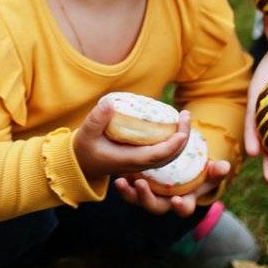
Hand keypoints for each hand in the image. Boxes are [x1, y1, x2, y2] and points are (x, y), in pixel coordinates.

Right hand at [72, 97, 193, 185]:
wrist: (81, 164)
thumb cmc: (84, 149)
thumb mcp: (86, 133)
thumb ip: (97, 118)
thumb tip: (111, 102)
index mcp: (128, 160)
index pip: (156, 157)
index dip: (171, 147)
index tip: (182, 133)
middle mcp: (139, 164)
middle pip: (169, 157)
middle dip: (182, 138)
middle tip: (186, 115)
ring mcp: (141, 162)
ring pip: (168, 155)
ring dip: (180, 138)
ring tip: (184, 117)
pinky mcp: (141, 157)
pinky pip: (162, 151)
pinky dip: (172, 140)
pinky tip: (174, 125)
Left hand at [113, 159, 231, 217]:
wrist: (184, 170)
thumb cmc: (200, 173)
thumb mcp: (210, 172)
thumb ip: (217, 171)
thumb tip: (224, 167)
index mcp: (185, 201)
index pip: (184, 209)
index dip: (181, 207)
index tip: (177, 201)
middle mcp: (166, 203)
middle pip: (156, 207)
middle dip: (147, 198)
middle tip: (140, 185)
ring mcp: (152, 197)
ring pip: (139, 201)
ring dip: (130, 194)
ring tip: (122, 182)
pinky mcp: (140, 189)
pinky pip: (130, 192)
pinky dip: (123, 186)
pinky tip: (118, 178)